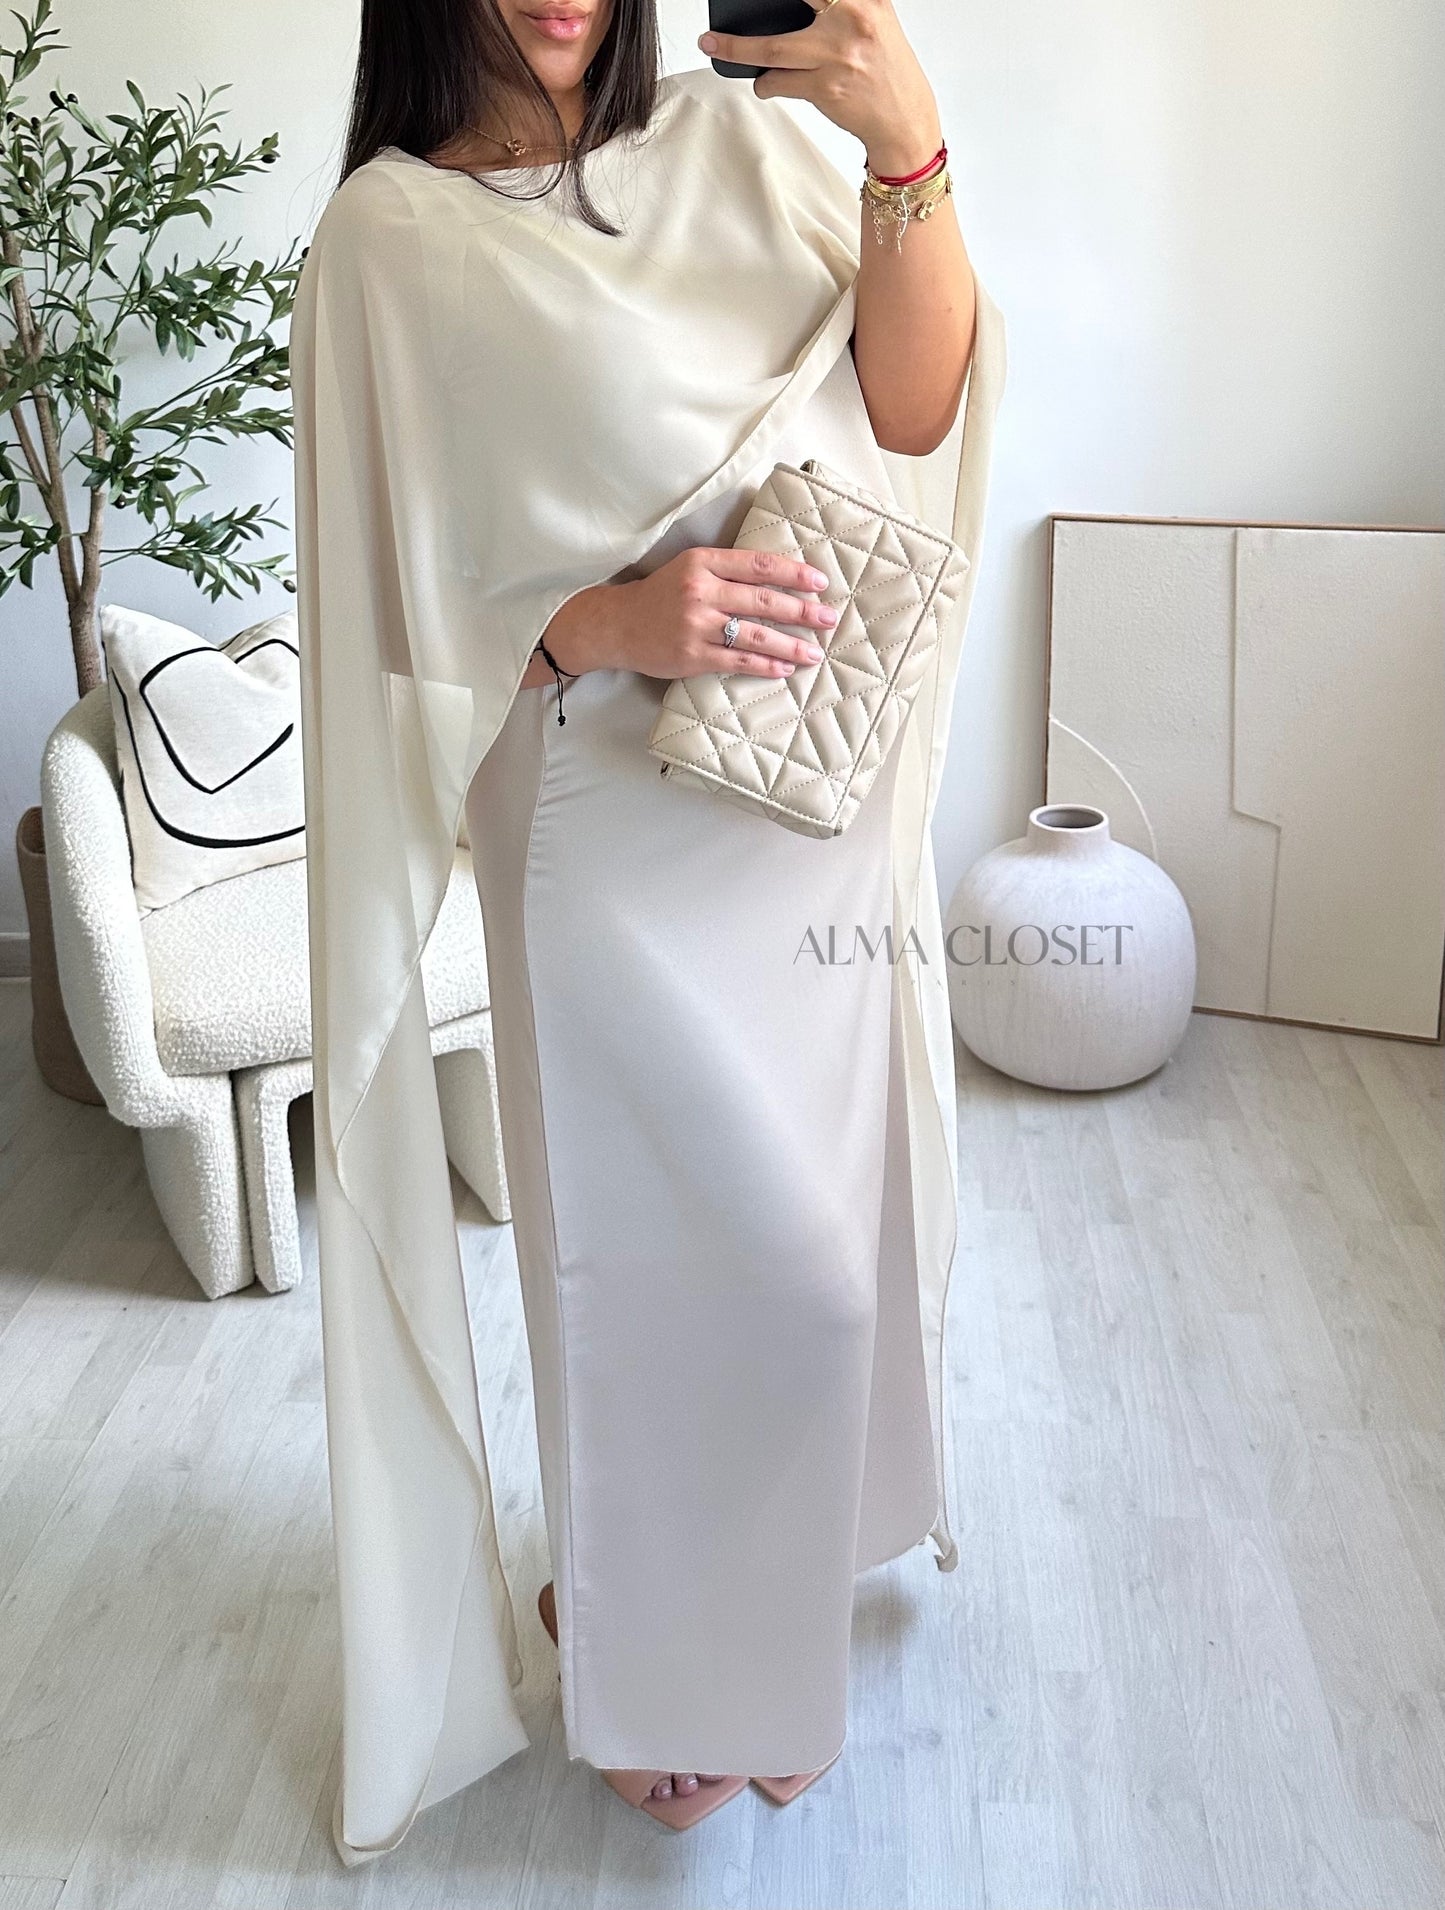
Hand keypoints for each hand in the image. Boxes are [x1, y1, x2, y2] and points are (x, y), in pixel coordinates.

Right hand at [537, 545, 838, 681]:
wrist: (618, 624)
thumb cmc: (661, 595)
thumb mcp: (690, 569)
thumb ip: (728, 571)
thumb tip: (779, 581)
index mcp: (702, 562)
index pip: (759, 565)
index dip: (793, 573)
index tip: (820, 583)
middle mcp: (700, 591)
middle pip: (764, 600)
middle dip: (802, 611)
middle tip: (828, 618)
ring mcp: (696, 625)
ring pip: (755, 635)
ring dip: (791, 645)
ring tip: (814, 652)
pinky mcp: (693, 655)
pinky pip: (738, 662)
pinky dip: (765, 666)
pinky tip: (785, 669)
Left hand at [698, 0, 942, 177]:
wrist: (904, 122)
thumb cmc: (887, 73)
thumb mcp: (876, 21)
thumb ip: (843, 5)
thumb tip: (796, 5)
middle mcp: (852, 20)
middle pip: (786, 3)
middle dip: (748, 15)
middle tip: (720, 21)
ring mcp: (836, 54)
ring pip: (771, 46)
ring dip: (736, 48)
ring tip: (715, 44)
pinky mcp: (825, 87)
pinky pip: (779, 81)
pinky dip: (765, 82)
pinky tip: (765, 82)